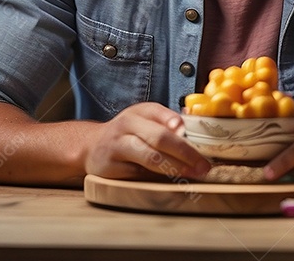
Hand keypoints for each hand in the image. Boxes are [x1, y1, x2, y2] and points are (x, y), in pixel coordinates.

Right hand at [84, 102, 210, 180]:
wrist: (90, 146)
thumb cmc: (127, 133)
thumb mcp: (143, 120)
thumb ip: (166, 121)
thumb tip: (194, 120)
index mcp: (138, 112)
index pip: (160, 114)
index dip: (177, 123)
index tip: (191, 134)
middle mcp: (126, 125)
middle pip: (159, 137)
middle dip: (185, 152)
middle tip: (203, 165)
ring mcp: (117, 146)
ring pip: (150, 157)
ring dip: (175, 167)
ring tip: (192, 174)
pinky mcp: (110, 168)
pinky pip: (138, 174)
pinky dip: (156, 179)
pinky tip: (171, 182)